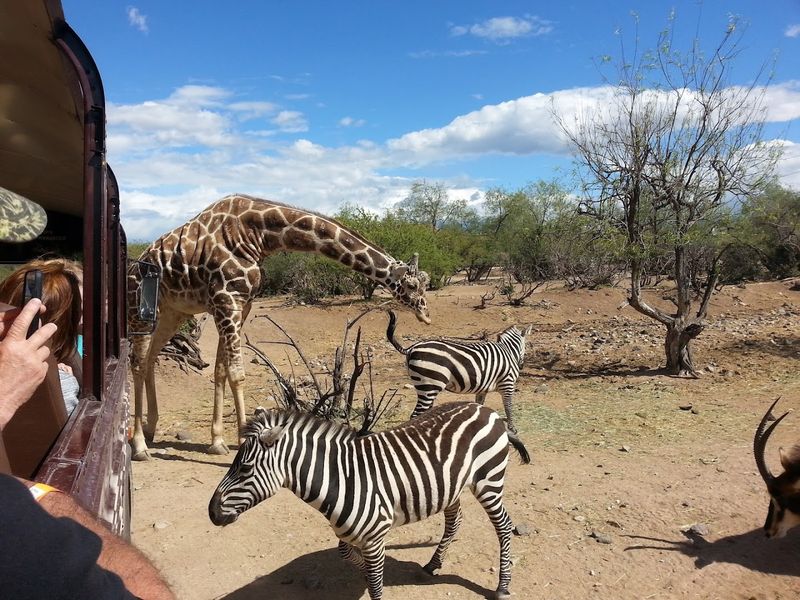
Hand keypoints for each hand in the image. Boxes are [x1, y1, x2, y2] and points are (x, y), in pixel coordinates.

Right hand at [0, 299, 57, 429]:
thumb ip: (5, 340)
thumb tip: (12, 330)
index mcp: (10, 345)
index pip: (22, 322)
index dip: (30, 310)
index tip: (37, 302)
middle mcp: (26, 352)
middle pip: (44, 333)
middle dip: (49, 327)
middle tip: (51, 325)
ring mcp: (36, 364)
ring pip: (45, 349)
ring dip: (40, 349)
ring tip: (31, 354)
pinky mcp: (41, 374)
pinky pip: (44, 363)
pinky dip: (39, 363)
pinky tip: (30, 368)